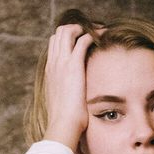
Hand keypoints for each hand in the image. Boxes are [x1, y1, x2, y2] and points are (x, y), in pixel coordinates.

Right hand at [42, 24, 93, 151]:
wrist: (63, 125)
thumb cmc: (65, 121)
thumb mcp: (63, 104)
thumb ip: (67, 96)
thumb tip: (74, 102)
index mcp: (50, 72)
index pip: (54, 44)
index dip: (68, 38)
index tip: (83, 40)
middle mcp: (53, 64)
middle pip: (59, 33)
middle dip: (76, 28)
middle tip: (93, 33)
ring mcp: (61, 63)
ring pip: (67, 31)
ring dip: (84, 28)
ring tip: (99, 32)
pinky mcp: (73, 65)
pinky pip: (82, 40)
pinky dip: (93, 35)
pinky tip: (103, 38)